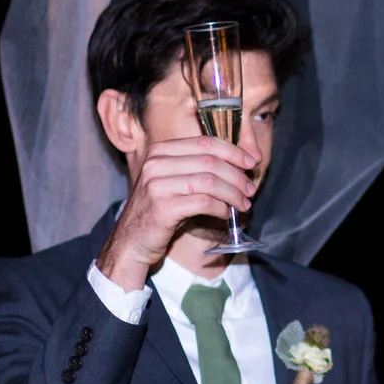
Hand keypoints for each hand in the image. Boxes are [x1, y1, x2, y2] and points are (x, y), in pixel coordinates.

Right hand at [96, 133, 257, 288]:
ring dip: (233, 193)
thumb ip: (198, 169)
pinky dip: (221, 208)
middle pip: (210, 161)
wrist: (131, 241)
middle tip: (250, 189)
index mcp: (161, 151)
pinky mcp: (162, 208)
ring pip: (209, 181)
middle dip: (237, 175)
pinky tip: (226, 215)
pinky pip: (203, 202)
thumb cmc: (159, 211)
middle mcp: (156, 164)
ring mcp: (157, 185)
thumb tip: (240, 163)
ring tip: (243, 204)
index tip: (251, 163)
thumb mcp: (174, 182)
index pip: (205, 142)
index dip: (233, 151)